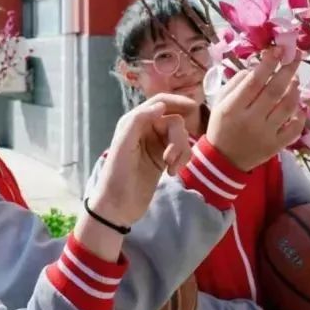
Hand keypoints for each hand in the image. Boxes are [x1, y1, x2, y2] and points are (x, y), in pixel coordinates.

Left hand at [88, 93, 197, 228]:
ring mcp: (156, 145)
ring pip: (180, 137)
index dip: (177, 101)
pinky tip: (173, 172)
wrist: (118, 207)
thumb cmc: (116, 175)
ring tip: (171, 168)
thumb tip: (161, 105)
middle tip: (171, 158)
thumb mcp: (124, 144)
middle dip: (177, 139)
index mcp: (134, 122)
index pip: (160, 102)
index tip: (193, 107)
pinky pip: (182, 151)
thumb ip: (139, 120)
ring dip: (181, 151)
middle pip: (174, 121)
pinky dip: (183, 160)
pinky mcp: (163, 160)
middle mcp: (146, 130)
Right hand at [206, 48, 306, 170]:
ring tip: (295, 80)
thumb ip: (236, 82)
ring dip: (295, 90)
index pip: (254, 82)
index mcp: (232, 108)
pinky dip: (300, 115)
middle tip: (296, 55)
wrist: (224, 160)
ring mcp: (265, 135)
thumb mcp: (220, 101)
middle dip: (288, 70)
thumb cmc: (221, 125)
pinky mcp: (276, 147)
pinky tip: (298, 106)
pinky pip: (294, 129)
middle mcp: (250, 121)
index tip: (278, 49)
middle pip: (274, 91)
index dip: (268, 63)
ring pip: (287, 108)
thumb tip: (257, 66)